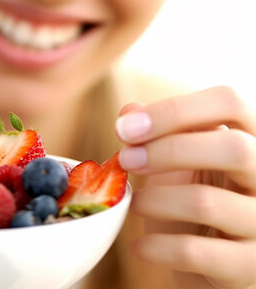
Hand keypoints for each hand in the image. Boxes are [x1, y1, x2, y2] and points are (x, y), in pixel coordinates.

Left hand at [116, 86, 255, 288]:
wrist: (213, 267)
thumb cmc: (196, 204)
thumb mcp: (180, 163)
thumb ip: (160, 134)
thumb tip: (130, 110)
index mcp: (252, 140)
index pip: (229, 102)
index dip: (174, 110)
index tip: (126, 127)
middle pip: (232, 148)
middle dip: (167, 151)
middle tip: (126, 160)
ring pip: (207, 201)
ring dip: (155, 200)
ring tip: (132, 204)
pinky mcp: (251, 266)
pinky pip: (196, 252)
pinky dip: (157, 247)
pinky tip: (140, 246)